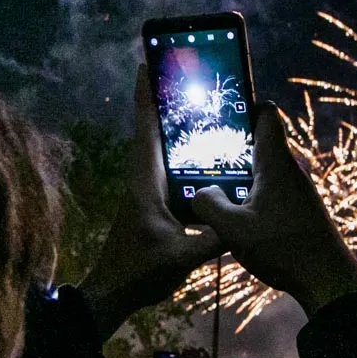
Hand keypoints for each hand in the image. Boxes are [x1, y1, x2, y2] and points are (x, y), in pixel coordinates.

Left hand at [80, 66, 222, 338]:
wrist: (114, 294)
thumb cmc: (139, 272)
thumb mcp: (180, 257)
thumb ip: (212, 239)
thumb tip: (241, 220)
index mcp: (145, 181)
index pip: (146, 128)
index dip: (147, 96)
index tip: (148, 63)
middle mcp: (145, 179)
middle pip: (157, 130)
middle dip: (168, 102)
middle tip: (186, 73)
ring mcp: (149, 191)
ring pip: (165, 150)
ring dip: (178, 128)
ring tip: (202, 105)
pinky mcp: (155, 204)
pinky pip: (174, 171)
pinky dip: (187, 157)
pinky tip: (208, 155)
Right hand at [178, 346, 220, 357]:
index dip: (178, 355)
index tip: (178, 354)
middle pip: (187, 353)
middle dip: (185, 351)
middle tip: (184, 350)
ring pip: (195, 352)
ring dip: (192, 349)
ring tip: (190, 348)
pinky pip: (205, 353)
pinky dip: (202, 350)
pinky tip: (200, 349)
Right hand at [192, 104, 356, 316]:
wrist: (327, 279)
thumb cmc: (284, 250)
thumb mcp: (233, 229)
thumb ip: (209, 205)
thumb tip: (201, 193)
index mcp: (275, 162)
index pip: (265, 113)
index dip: (244, 105)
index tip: (220, 112)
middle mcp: (290, 169)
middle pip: (259, 141)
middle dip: (232, 145)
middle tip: (202, 154)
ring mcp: (297, 188)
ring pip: (264, 168)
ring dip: (240, 174)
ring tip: (213, 187)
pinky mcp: (299, 207)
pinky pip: (271, 188)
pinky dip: (252, 193)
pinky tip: (236, 214)